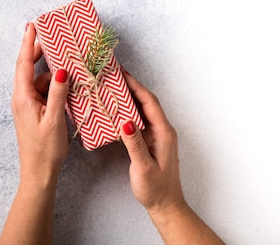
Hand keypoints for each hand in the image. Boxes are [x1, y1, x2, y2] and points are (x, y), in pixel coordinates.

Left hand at [11, 23, 68, 186]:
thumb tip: (62, 69)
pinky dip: (55, 85)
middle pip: (29, 67)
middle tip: (52, 36)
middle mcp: (22, 97)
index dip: (28, 43)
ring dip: (52, 71)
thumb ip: (58, 93)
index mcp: (23, 97)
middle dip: (39, 51)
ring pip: (39, 80)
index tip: (32, 26)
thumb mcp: (55, 119)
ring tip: (68, 60)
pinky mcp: (35, 111)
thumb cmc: (45, 149)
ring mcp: (28, 104)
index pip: (24, 63)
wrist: (38, 172)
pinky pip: (44, 91)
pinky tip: (68, 84)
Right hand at [120, 72, 185, 215]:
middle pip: (147, 102)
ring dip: (129, 97)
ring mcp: (157, 135)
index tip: (122, 74)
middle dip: (132, 87)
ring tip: (113, 86)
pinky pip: (139, 120)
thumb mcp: (143, 167)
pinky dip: (128, 110)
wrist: (165, 205)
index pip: (149, 103)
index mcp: (163, 133)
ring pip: (143, 110)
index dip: (136, 87)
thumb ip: (135, 145)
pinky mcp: (150, 141)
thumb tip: (125, 122)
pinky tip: (117, 108)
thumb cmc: (155, 189)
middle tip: (115, 75)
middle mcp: (162, 131)